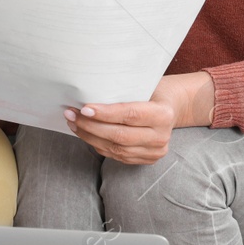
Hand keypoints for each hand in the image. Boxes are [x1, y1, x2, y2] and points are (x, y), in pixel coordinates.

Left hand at [64, 72, 214, 164]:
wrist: (172, 106)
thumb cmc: (153, 90)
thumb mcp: (145, 84)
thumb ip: (123, 90)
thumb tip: (88, 89)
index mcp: (164, 114)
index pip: (130, 115)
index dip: (105, 114)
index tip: (84, 108)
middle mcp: (161, 136)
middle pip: (120, 136)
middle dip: (91, 126)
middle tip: (71, 114)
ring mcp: (154, 152)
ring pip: (115, 149)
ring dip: (90, 137)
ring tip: (74, 123)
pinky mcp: (146, 160)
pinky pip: (117, 156)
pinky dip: (98, 145)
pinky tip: (86, 134)